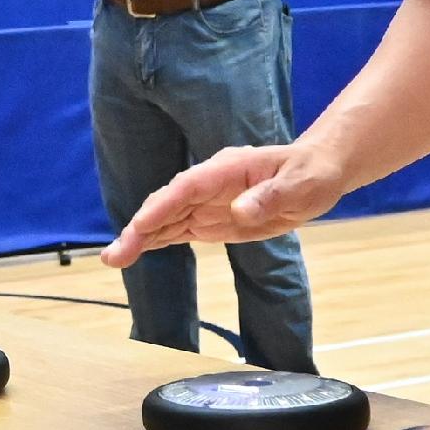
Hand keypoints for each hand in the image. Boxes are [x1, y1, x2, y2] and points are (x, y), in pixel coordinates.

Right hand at [103, 138, 351, 266]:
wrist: (316, 173)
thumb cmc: (312, 173)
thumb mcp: (301, 184)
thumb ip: (271, 196)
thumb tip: (240, 211)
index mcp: (227, 169)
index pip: (187, 187)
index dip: (163, 206)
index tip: (140, 226)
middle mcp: (209, 184)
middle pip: (167, 204)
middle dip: (139, 228)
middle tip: (114, 255)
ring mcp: (206, 202)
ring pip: (166, 220)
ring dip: (139, 239)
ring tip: (113, 260)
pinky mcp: (211, 219)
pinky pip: (178, 230)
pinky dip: (155, 241)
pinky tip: (134, 252)